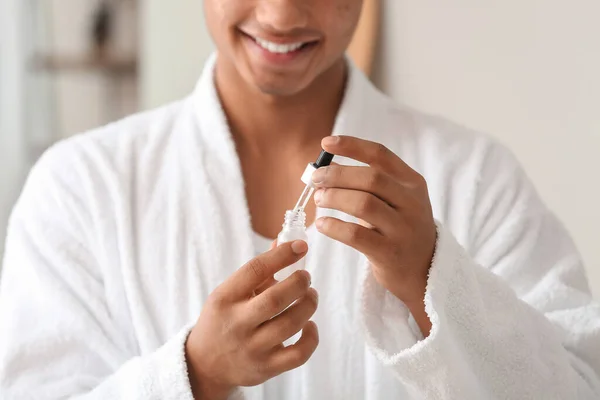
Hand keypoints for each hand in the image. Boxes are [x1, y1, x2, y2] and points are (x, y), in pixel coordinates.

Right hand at [185, 241, 318, 399]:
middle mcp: (237, 323)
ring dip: (308, 305)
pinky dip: (311, 337)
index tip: (301, 245)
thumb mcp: (230, 293)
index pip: (255, 270)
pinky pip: (298, 354)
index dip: (281, 255)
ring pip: (290, 324)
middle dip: (299, 283)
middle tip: (306, 277)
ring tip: (310, 295)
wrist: (205, 364)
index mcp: (225, 298)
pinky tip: (309, 324)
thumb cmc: (224, 319)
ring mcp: (252, 348)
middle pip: (275, 299)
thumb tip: (285, 240)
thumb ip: (258, 270)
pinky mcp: (266, 368)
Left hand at [312, 136, 436, 333]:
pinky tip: (322, 224)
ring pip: (363, 204)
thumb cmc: (399, 229)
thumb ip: (369, 184)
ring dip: (334, 198)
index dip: (352, 146)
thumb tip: (327, 166)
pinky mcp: (390, 254)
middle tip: (316, 180)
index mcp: (412, 183)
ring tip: (319, 200)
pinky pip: (356, 235)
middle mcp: (412, 203)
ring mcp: (403, 229)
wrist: (424, 271)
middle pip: (370, 178)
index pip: (381, 155)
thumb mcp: (396, 201)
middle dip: (337, 175)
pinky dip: (334, 226)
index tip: (327, 143)